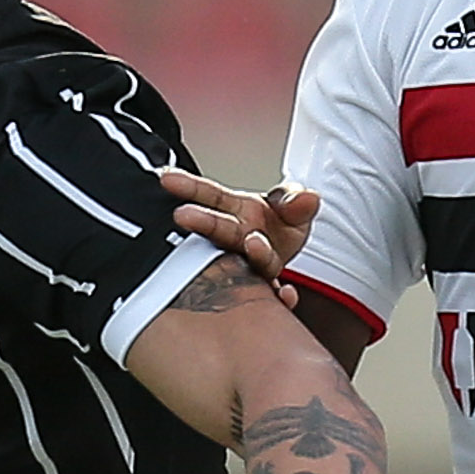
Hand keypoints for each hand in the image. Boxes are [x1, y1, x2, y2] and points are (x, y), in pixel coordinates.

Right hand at [161, 168, 322, 300]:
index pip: (209, 196)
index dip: (189, 187)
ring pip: (234, 265)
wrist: (282, 262)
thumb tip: (307, 198)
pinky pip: (263, 295)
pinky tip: (288, 294)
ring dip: (237, 260)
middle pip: (215, 228)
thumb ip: (294, 201)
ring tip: (253, 244)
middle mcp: (231, 240)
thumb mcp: (289, 208)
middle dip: (201, 221)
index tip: (168, 178)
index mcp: (232, 214)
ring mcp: (240, 268)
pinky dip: (277, 295)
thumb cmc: (275, 231)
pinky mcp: (255, 292)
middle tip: (183, 216)